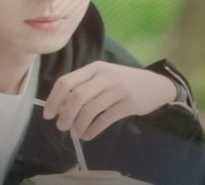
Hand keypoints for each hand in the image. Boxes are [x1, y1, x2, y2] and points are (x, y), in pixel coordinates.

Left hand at [42, 61, 176, 140]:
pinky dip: (93, 129)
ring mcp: (117, 90)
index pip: (66, 81)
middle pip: (76, 96)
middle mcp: (104, 76)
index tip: (48, 114)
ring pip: (90, 109)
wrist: (156, 84)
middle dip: (65, 114)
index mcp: (94, 68)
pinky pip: (105, 119)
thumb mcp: (103, 77)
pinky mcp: (128, 104)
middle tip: (61, 126)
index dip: (54, 99)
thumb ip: (84, 87)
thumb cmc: (123, 81)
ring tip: (74, 132)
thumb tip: (61, 107)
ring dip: (78, 124)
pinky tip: (87, 136)